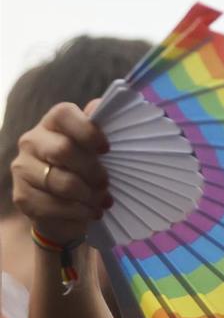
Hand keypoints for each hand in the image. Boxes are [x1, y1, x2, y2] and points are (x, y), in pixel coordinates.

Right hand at [10, 101, 110, 243]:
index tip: (107, 148)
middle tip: (107, 183)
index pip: (64, 114)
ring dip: (88, 195)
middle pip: (63, 150)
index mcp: (53, 123)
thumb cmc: (87, 171)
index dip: (88, 130)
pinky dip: (78, 211)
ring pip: (59, 182)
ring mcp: (23, 169)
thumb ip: (102, 129)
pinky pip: (52, 205)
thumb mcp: (99, 151)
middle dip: (92, 170)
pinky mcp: (22, 196)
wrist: (66, 208)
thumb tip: (107, 106)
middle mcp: (32, 141)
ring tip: (104, 201)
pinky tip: (91, 212)